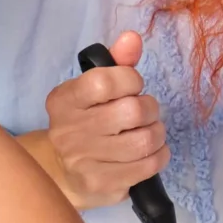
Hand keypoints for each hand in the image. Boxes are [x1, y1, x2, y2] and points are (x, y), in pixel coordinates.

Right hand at [31, 29, 167, 208]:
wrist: (63, 173)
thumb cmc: (87, 122)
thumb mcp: (94, 89)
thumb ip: (116, 62)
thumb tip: (132, 38)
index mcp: (64, 100)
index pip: (104, 82)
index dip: (131, 80)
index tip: (133, 86)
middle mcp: (68, 130)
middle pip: (131, 112)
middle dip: (149, 109)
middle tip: (145, 113)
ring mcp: (83, 161)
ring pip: (143, 141)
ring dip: (157, 133)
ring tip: (149, 132)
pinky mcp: (101, 185)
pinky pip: (147, 166)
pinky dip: (159, 155)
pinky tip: (151, 152)